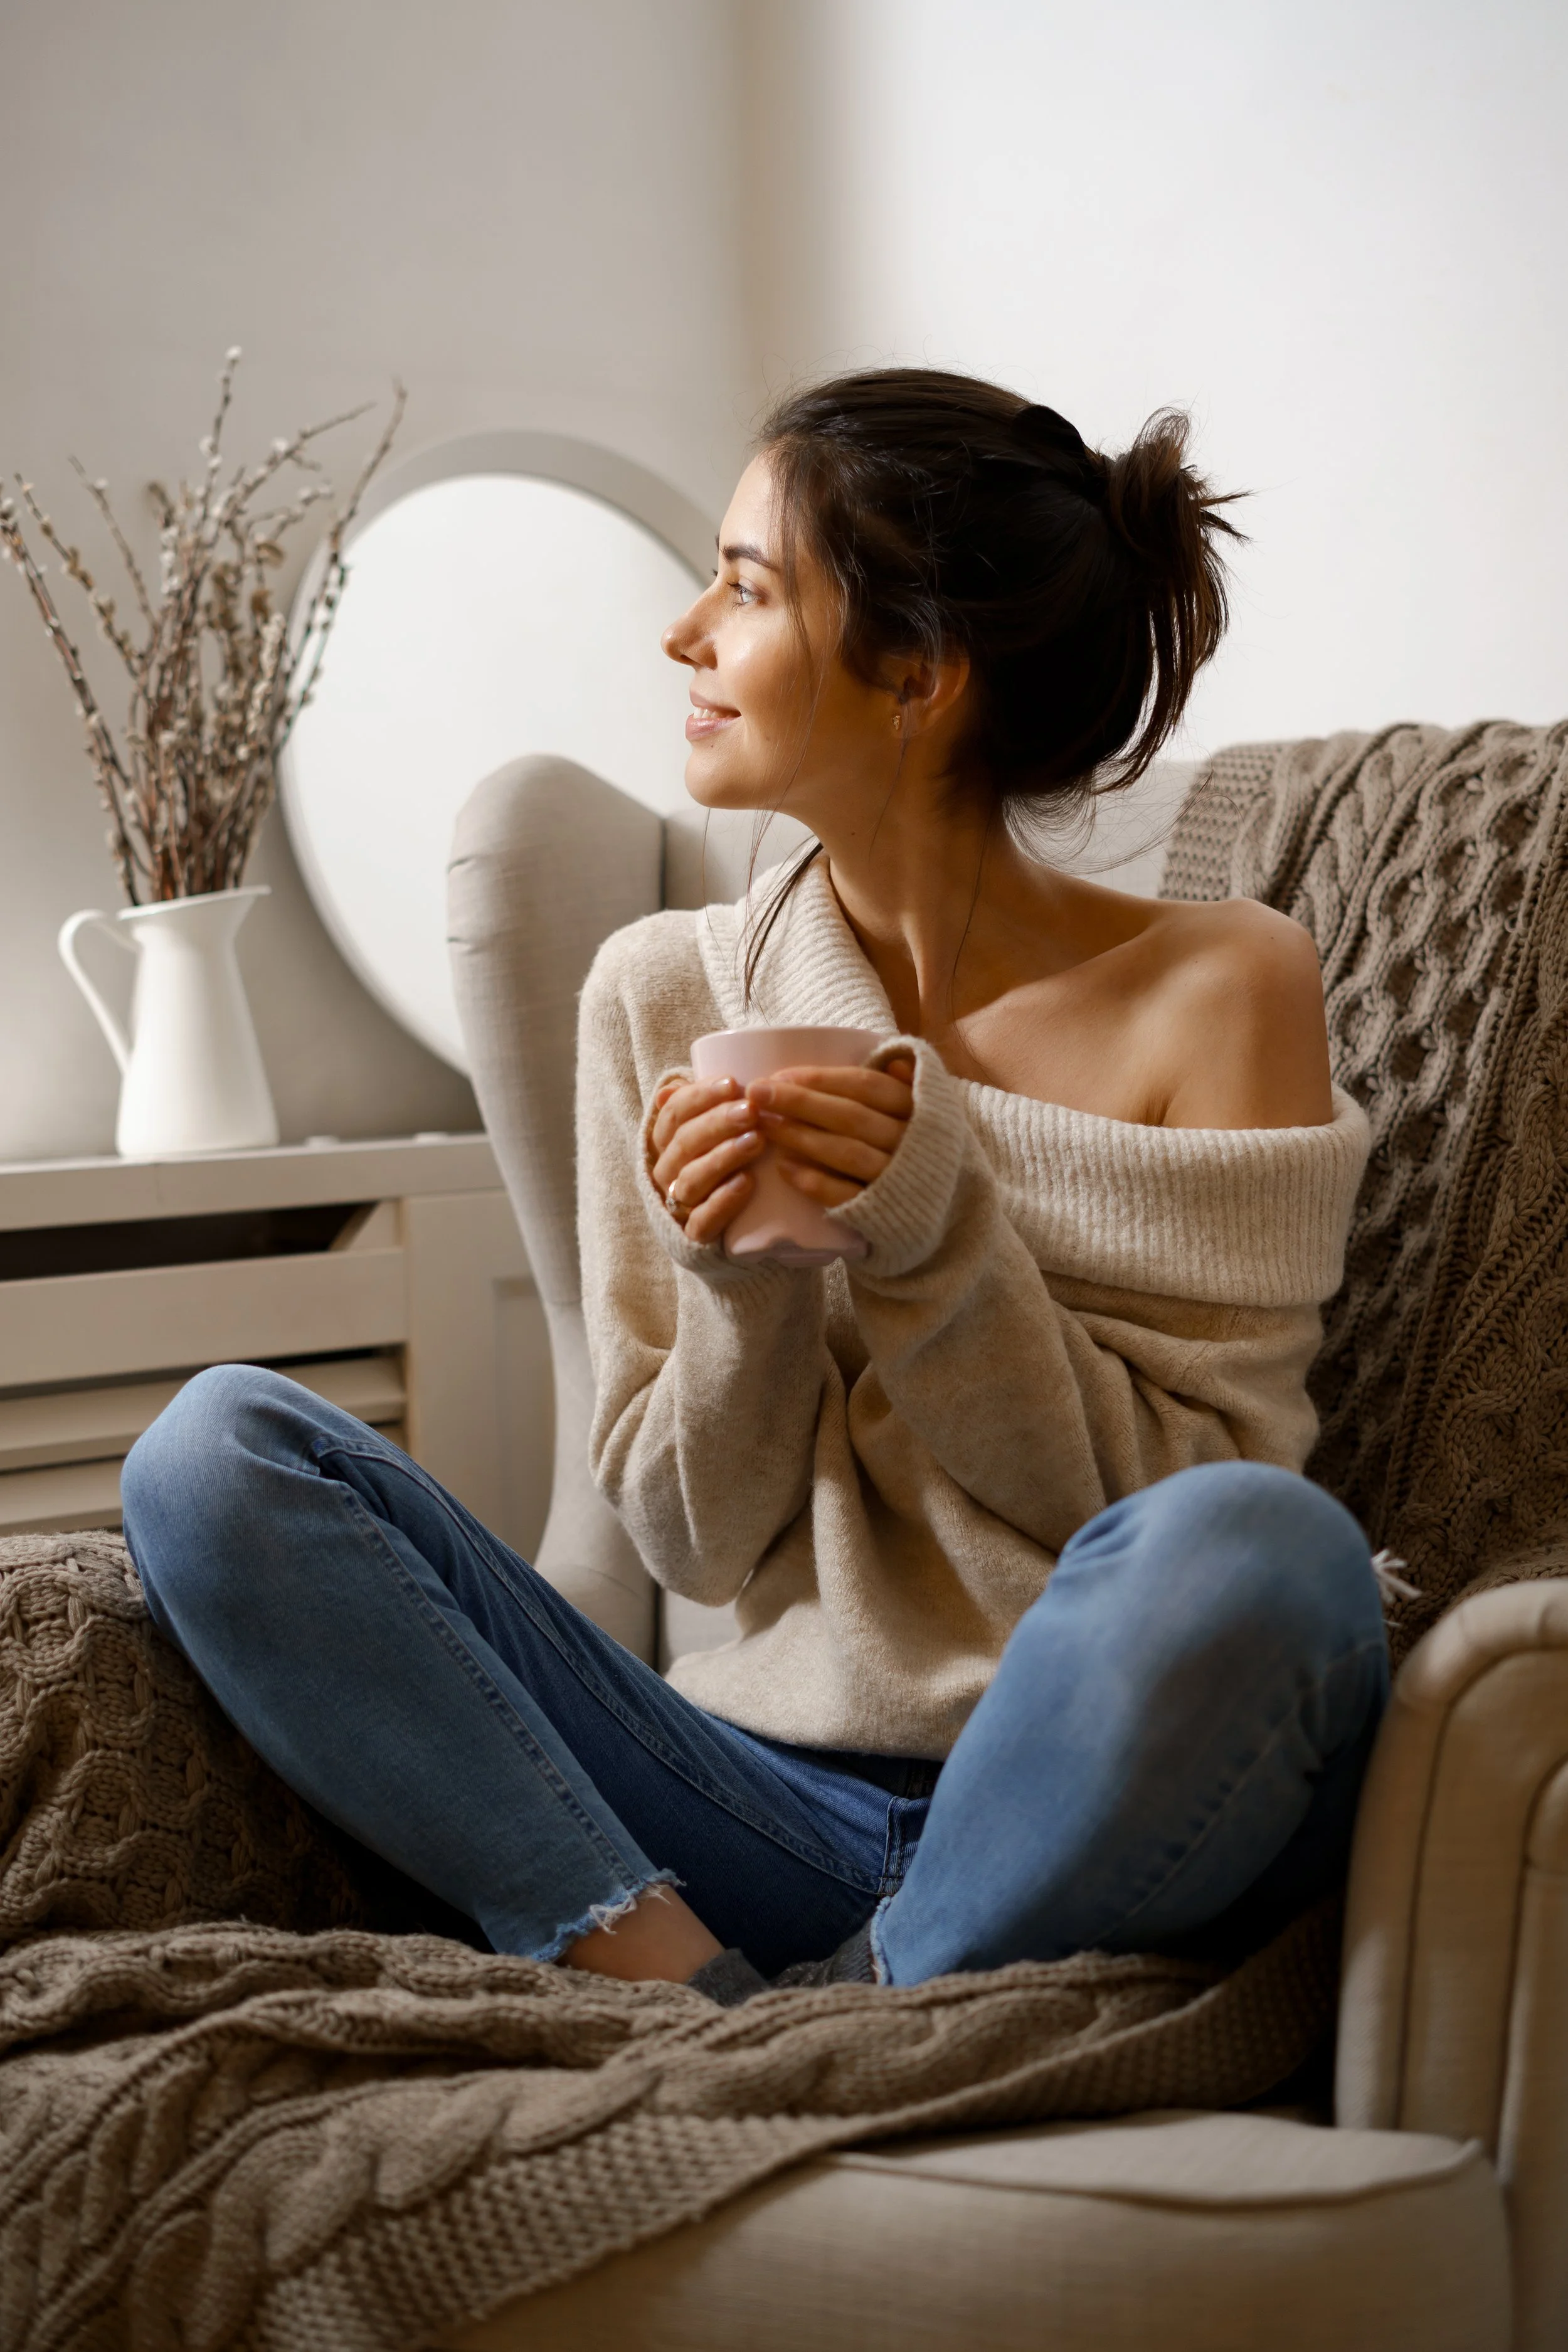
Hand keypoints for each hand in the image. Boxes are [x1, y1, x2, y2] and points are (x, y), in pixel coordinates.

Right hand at [648, 1075, 764, 1245]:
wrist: (732, 1231)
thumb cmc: (722, 1165)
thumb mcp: (711, 1133)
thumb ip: (700, 1108)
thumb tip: (672, 1086)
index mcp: (665, 1142)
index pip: (673, 1113)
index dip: (699, 1096)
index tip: (733, 1083)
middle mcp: (666, 1172)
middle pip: (684, 1142)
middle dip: (717, 1122)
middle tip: (751, 1109)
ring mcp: (679, 1205)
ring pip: (691, 1178)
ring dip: (723, 1157)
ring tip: (757, 1140)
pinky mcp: (695, 1236)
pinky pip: (702, 1221)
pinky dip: (723, 1201)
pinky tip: (746, 1182)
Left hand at [749, 1054, 915, 1207]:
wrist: (949, 1209)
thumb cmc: (920, 1148)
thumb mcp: (927, 1112)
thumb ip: (906, 1085)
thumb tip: (893, 1062)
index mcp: (918, 1108)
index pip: (866, 1086)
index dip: (821, 1079)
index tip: (780, 1075)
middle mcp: (909, 1141)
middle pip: (850, 1116)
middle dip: (800, 1102)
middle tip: (757, 1093)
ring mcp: (897, 1179)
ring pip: (846, 1153)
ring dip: (801, 1137)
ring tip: (765, 1125)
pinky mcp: (883, 1213)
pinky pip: (846, 1195)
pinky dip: (814, 1181)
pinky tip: (784, 1168)